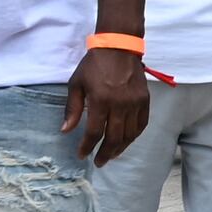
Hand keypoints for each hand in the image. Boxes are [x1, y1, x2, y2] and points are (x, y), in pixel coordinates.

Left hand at [63, 47, 152, 164]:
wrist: (118, 48)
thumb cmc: (94, 66)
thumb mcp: (76, 84)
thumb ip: (72, 109)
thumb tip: (66, 130)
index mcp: (101, 100)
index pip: (95, 131)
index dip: (87, 146)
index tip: (81, 155)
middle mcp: (120, 104)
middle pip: (114, 137)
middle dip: (105, 153)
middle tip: (99, 162)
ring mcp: (135, 103)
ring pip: (130, 134)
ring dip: (120, 148)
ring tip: (112, 155)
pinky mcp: (145, 101)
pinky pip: (142, 125)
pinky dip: (134, 136)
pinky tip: (126, 141)